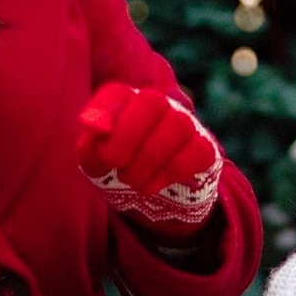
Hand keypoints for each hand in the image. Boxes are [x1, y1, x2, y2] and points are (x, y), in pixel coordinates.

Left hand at [76, 80, 222, 237]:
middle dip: (128, 135)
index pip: (116, 93)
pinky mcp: (205, 148)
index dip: (103, 111)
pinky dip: (168, 174)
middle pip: (151, 101)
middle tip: (116, 164)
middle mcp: (157, 105)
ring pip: (177, 126)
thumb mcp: (97, 164)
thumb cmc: (120, 171)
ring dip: (147, 161)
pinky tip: (151, 186)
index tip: (94, 134)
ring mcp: (185, 124)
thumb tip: (96, 126)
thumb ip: (91, 146)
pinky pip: (196, 152)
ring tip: (132, 181)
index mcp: (125, 102)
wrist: (153, 201)